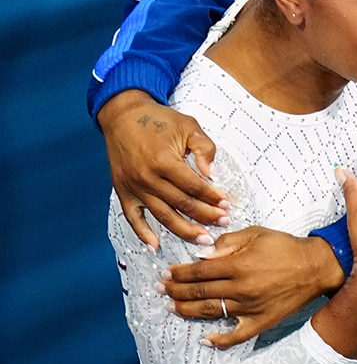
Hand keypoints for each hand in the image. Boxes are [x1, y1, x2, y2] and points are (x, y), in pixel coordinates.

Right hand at [99, 90, 223, 247]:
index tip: (226, 205)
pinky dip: (143, 234)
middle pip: (181, 204)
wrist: (124, 116)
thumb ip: (204, 148)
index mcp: (164, 160)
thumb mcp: (188, 125)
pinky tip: (156, 246)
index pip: (194, 186)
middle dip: (205, 216)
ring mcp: (133, 187)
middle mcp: (147, 177)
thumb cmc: (159, 120)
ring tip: (203, 239)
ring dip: (184, 230)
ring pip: (162, 216)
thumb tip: (211, 174)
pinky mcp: (123, 192)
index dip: (212, 197)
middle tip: (222, 223)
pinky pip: (133, 218)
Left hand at [161, 227, 344, 348]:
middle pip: (200, 292)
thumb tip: (203, 254)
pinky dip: (220, 340)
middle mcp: (240, 288)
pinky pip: (236, 335)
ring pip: (210, 311)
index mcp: (238, 265)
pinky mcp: (260, 322)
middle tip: (161, 290)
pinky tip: (205, 339)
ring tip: (171, 308)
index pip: (200, 271)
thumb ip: (227, 243)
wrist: (315, 266)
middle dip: (176, 291)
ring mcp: (249, 308)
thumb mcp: (256, 233)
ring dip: (187, 311)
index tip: (167, 273)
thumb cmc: (285, 246)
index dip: (180, 273)